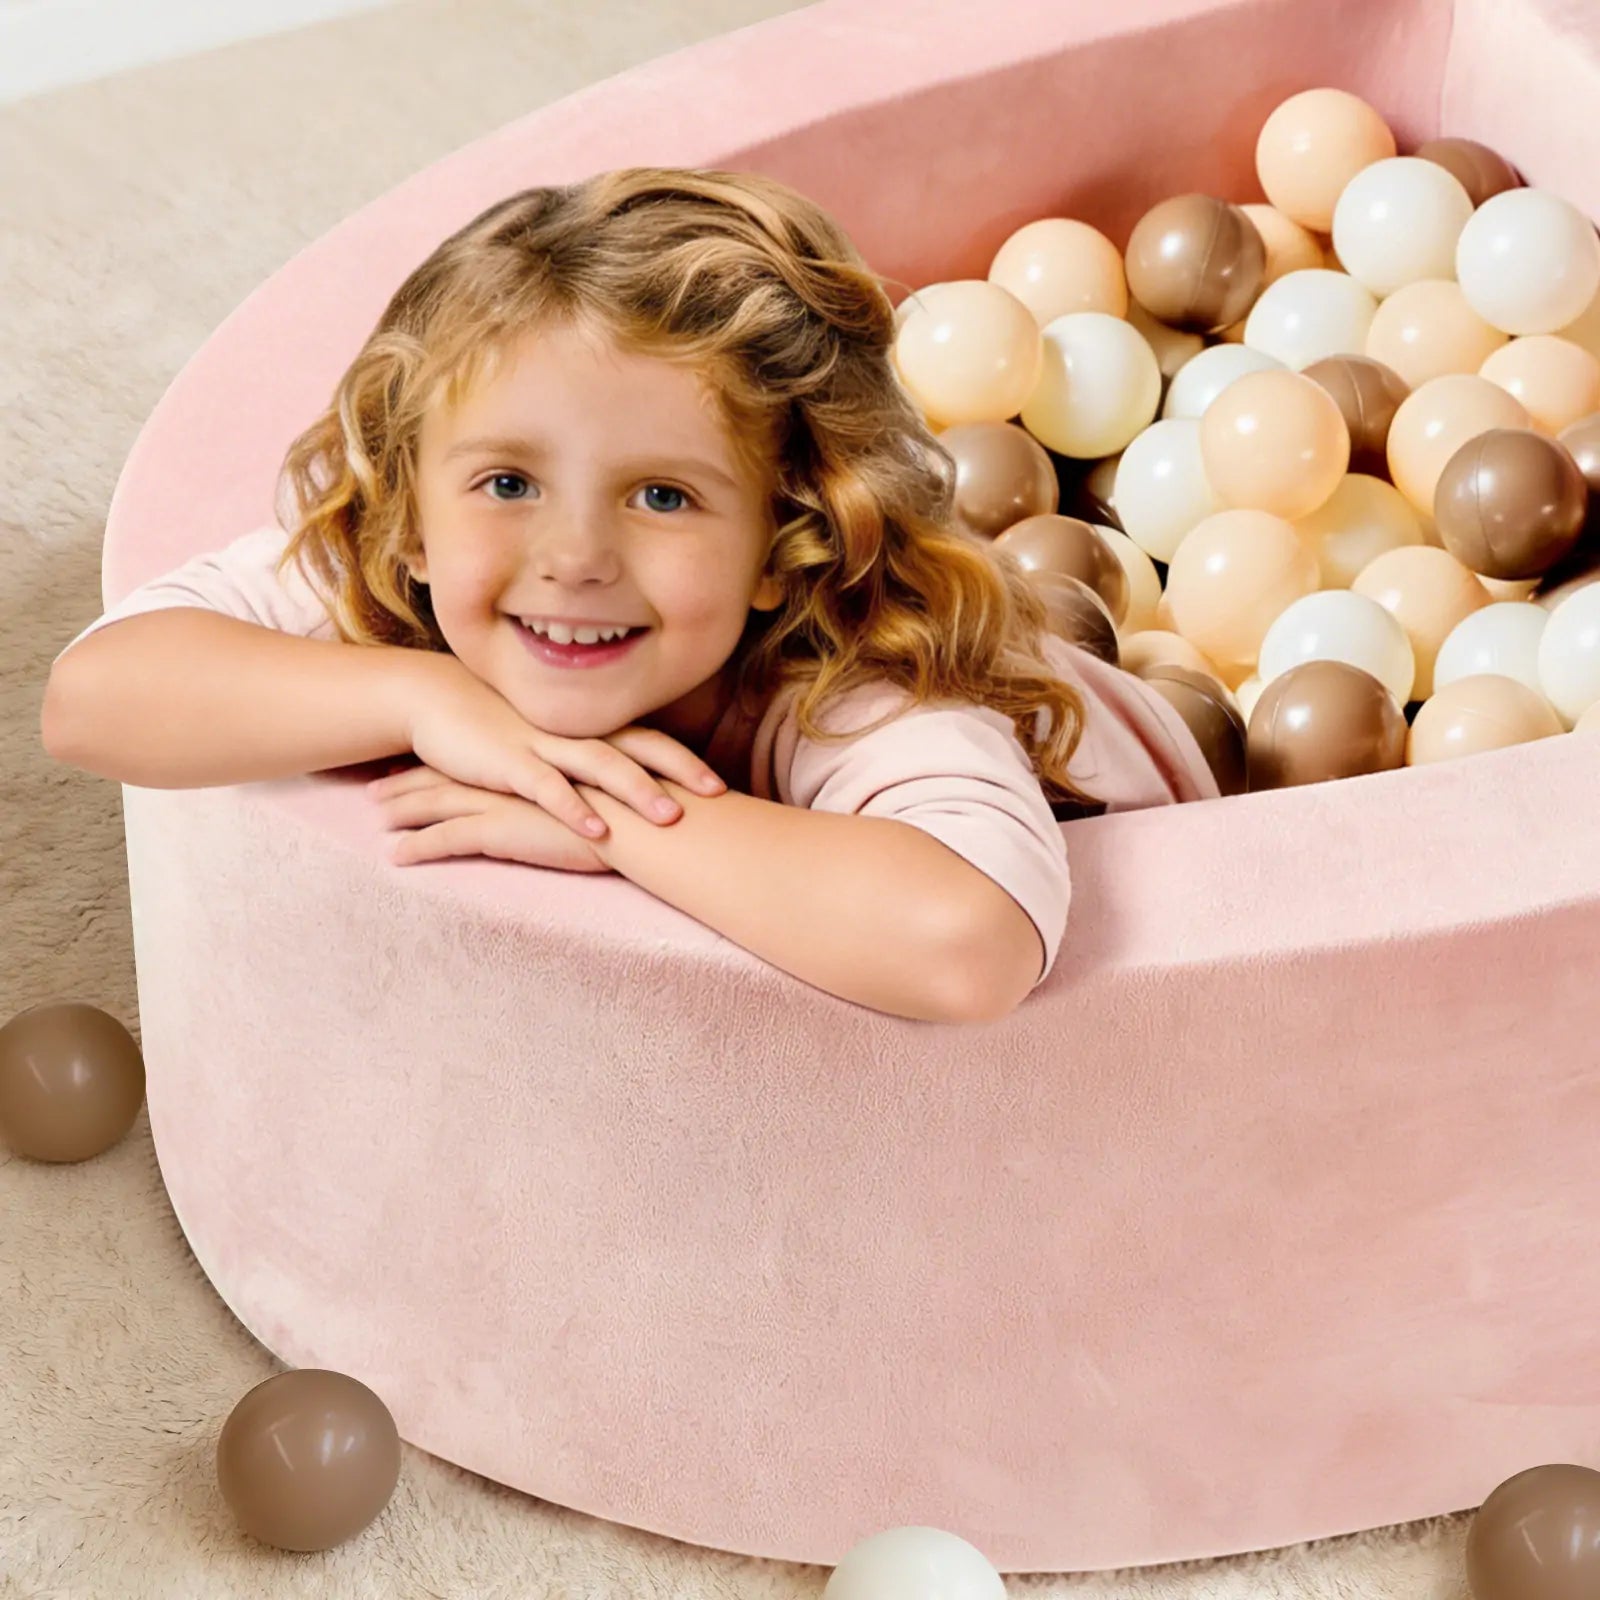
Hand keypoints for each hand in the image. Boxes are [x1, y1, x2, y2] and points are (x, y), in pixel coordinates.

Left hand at [368, 763, 610, 871]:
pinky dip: (418, 847)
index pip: (478, 757)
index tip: (423, 763)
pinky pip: (444, 839)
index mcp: (529, 758)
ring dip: (402, 809)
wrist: (636, 817)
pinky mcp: (497, 829)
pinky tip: (396, 856)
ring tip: (376, 816)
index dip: (448, 762)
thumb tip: (587, 793)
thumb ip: (584, 784)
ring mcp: (498, 799)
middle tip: (380, 787)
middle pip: (447, 774)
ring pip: (436, 803)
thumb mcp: (606, 784)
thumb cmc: (632, 804)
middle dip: (410, 781)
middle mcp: (507, 773)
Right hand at [403, 650, 726, 840]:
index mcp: (587, 728)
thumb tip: (625, 789)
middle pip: (638, 748)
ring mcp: (543, 745)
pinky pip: (547, 788)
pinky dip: (574, 809)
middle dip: (680, 770)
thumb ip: (582, 760)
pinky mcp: (509, 763)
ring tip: (671, 818)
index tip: (723, 784)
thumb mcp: (547, 742)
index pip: (649, 741)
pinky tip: (598, 832)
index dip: (686, 760)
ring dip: (637, 791)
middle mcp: (574, 733)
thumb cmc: (498, 727)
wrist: (435, 701)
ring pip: (600, 765)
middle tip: (719, 794)